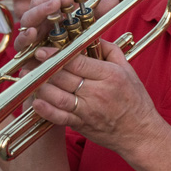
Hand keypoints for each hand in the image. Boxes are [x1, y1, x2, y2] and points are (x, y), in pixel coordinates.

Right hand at [11, 0, 120, 54]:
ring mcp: (30, 36)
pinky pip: (20, 43)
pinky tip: (34, 32)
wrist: (68, 84)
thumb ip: (99, 15)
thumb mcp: (88, 32)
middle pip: (37, 1)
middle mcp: (39, 21)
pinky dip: (25, 35)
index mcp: (52, 13)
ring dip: (41, 10)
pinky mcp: (25, 54)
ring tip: (55, 5)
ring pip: (28, 18)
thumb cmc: (76, 54)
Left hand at [28, 38, 166, 157]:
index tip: (43, 49)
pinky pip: (59, 117)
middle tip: (31, 60)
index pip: (77, 61)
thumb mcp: (128, 70)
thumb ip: (110, 51)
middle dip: (44, 66)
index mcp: (110, 75)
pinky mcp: (82, 125)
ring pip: (57, 96)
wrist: (140, 133)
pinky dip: (45, 110)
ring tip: (30, 76)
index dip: (56, 55)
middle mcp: (98, 92)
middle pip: (63, 76)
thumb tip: (93, 36)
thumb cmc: (135, 101)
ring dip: (40, 86)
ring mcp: (88, 110)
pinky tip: (36, 101)